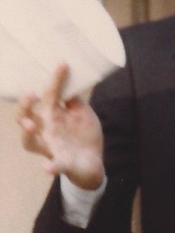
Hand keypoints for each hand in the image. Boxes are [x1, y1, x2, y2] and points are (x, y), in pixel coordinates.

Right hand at [16, 64, 103, 189]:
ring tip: (30, 125)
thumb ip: (74, 99)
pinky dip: (50, 167)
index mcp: (51, 114)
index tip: (64, 64)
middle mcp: (45, 129)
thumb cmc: (82, 135)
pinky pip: (53, 165)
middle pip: (25, 117)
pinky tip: (47, 168)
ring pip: (29, 141)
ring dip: (27, 133)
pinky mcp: (61, 163)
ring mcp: (50, 147)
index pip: (49, 94)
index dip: (55, 79)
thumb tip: (71, 79)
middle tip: (30, 95)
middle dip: (24, 106)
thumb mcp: (81, 113)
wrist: (92, 162)